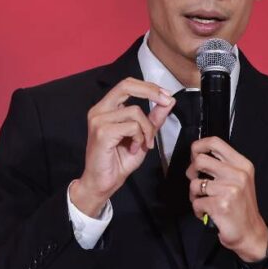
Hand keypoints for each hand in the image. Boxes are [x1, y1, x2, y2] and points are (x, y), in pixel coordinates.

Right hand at [72, 78, 174, 216]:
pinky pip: (132, 126)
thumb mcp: (142, 136)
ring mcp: (99, 120)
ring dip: (147, 129)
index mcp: (106, 108)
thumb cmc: (118, 161)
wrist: (102, 183)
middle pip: (127, 86)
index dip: (149, 86)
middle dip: (151, 91)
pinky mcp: (102, 131)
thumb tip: (168, 101)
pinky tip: (133, 149)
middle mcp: (99, 110)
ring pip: (135, 111)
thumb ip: (153, 118)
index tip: (166, 95)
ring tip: (142, 144)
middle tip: (166, 101)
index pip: (127, 85)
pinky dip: (139, 138)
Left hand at [186, 137, 267, 262]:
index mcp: (242, 165)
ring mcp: (229, 189)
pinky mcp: (220, 205)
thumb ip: (223, 166)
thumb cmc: (241, 207)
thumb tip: (198, 155)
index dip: (198, 146)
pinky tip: (207, 213)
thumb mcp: (240, 180)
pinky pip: (196, 202)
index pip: (215, 142)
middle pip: (200, 160)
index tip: (194, 156)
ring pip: (195, 183)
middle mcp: (237, 174)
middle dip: (192, 172)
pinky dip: (198, 209)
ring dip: (194, 195)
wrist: (251, 233)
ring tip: (203, 201)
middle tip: (197, 182)